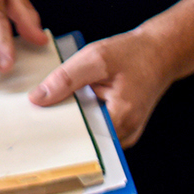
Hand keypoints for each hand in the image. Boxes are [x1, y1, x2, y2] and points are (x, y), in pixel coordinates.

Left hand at [28, 29, 175, 147]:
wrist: (160, 53)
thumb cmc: (132, 53)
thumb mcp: (94, 58)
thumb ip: (65, 79)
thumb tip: (38, 99)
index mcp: (121, 118)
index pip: (80, 138)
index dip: (55, 132)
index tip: (33, 128)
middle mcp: (125, 134)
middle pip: (83, 140)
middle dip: (60, 127)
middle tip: (35, 117)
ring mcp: (125, 134)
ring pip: (88, 136)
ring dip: (71, 122)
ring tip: (52, 109)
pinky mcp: (121, 129)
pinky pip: (95, 129)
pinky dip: (82, 118)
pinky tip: (71, 104)